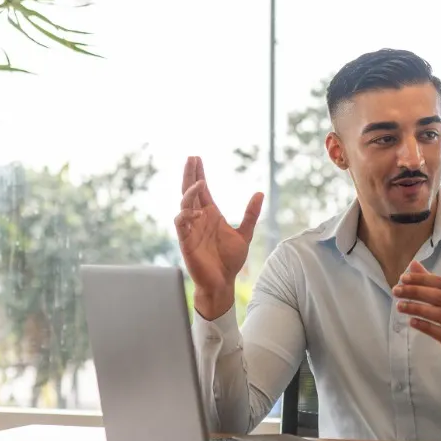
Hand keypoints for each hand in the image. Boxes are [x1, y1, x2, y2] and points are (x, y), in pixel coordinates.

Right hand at [174, 156, 262, 318]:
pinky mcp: (186, 242)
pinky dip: (186, 216)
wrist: (223, 282)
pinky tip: (198, 212)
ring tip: (200, 183)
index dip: (198, 173)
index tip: (196, 157)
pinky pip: (181, 224)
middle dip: (189, 174)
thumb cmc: (230, 260)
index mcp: (210, 215)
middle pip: (189, 191)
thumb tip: (259, 192)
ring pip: (184, 204)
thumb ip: (251, 214)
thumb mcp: (244, 234)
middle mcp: (198, 219)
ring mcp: (191, 229)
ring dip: (190, 193)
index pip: (202, 190)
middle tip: (191, 158)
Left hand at [393, 261, 440, 375]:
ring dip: (417, 308)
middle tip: (396, 291)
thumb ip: (432, 283)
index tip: (403, 278)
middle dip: (416, 292)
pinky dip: (425, 326)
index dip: (421, 279)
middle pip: (439, 296)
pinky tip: (411, 322)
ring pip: (440, 314)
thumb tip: (413, 264)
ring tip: (399, 306)